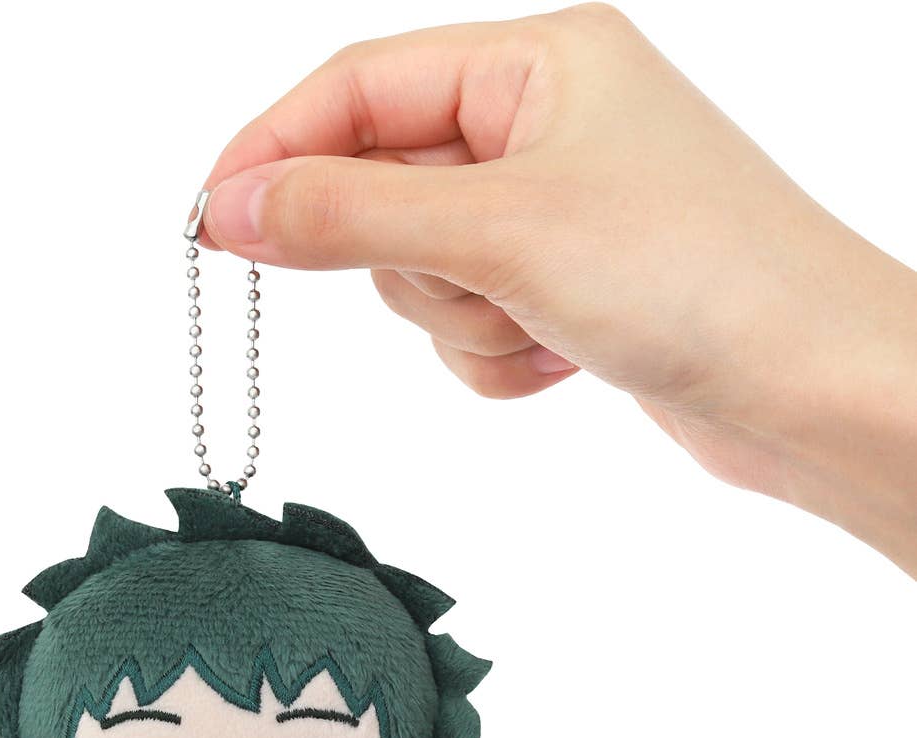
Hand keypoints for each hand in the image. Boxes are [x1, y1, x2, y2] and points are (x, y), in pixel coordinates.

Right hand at [201, 5, 916, 575]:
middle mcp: (542, 126)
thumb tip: (227, 208)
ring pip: (421, 275)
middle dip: (410, 263)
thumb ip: (349, 214)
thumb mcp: (498, 229)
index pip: (358, 87)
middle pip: (382, 191)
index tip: (210, 222)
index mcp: (537, 61)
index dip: (275, 152)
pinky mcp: (564, 292)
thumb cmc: (693, 275)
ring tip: (545, 325)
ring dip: (461, 322)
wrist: (813, 389)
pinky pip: (468, 329)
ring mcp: (552, 214)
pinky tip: (565, 361)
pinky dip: (496, 360)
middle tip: (475, 283)